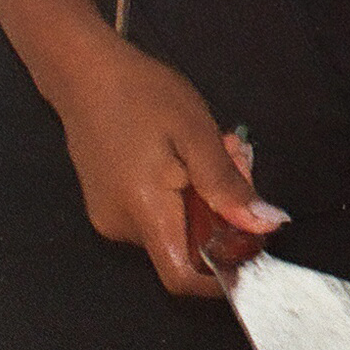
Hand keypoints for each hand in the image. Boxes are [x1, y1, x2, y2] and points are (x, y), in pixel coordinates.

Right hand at [44, 32, 286, 298]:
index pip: (181, 278)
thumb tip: (266, 226)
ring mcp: (110, 216)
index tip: (253, 245)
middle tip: (238, 157)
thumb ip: (228, 186)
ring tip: (215, 145)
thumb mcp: (197, 134)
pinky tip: (189, 152)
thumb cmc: (141, 95)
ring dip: (207, 195)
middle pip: (186, 246)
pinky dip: (184, 191)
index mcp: (143, 213)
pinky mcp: (108, 202)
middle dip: (223, 212)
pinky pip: (158, 212)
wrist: (83, 70)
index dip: (221, 276)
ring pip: (176, 225)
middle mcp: (121, 227)